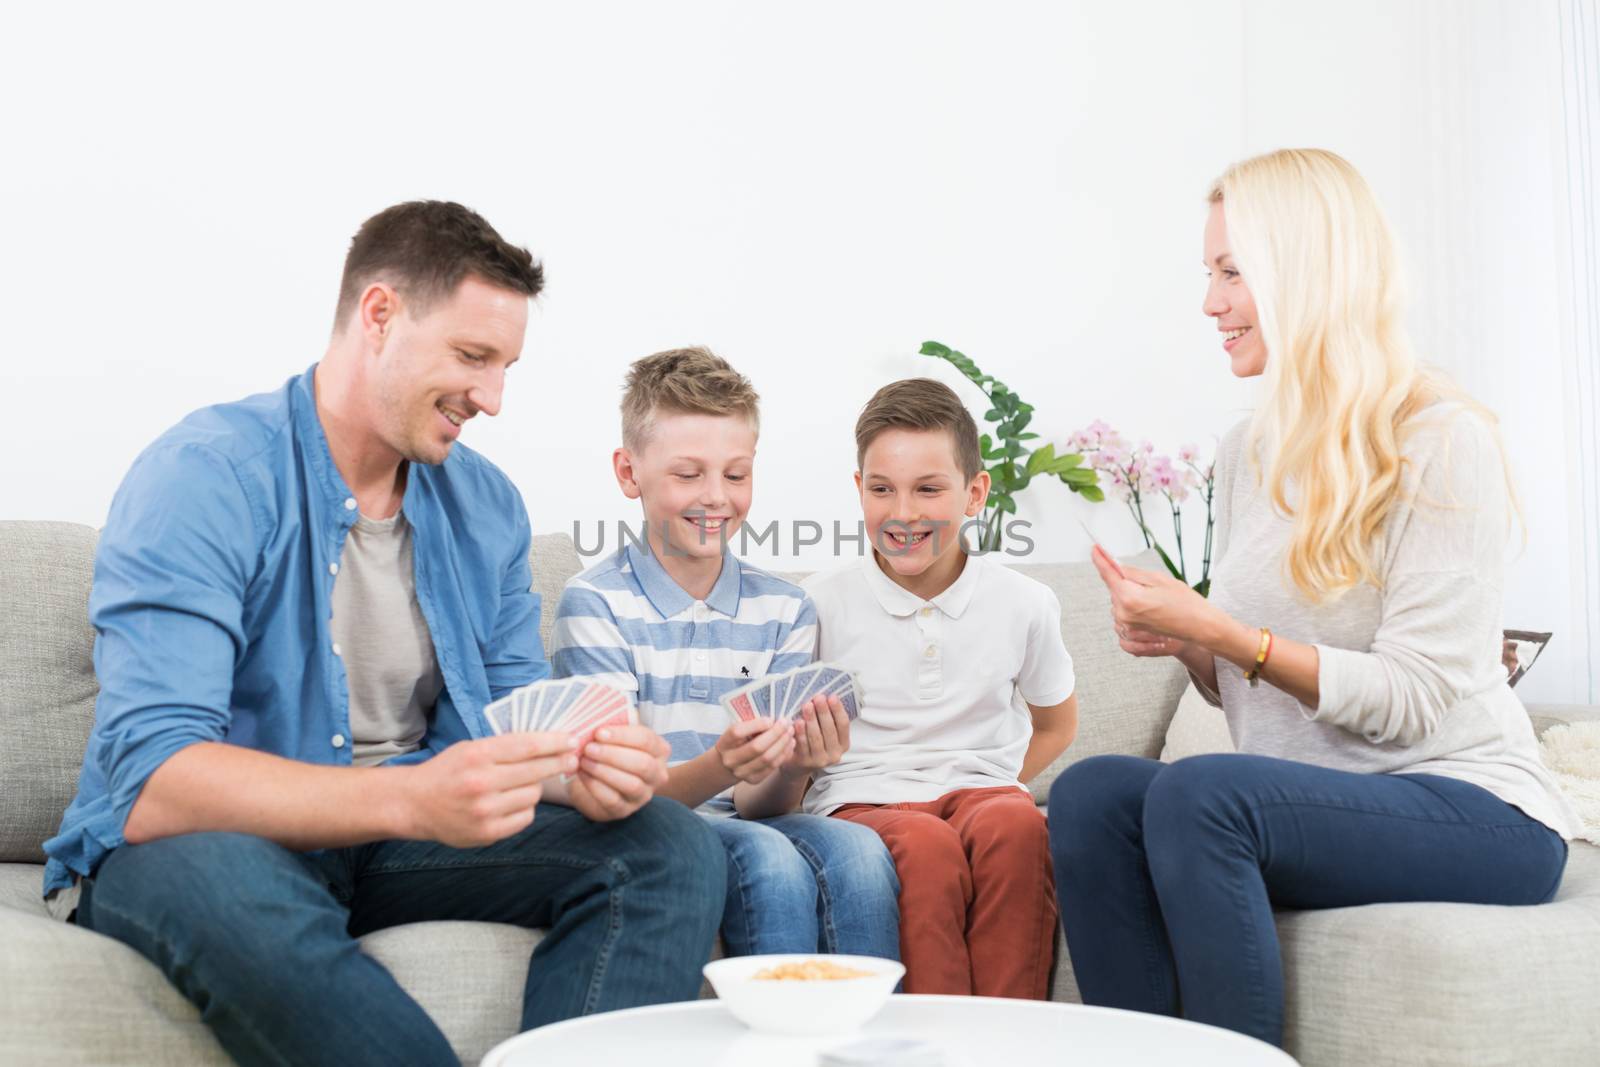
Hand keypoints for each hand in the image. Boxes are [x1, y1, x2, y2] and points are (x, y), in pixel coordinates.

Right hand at [403, 732, 576, 847]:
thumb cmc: (447, 771)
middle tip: (572, 759)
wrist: (414, 804)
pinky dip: (525, 808)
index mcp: (477, 755)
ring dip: (535, 788)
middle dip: (559, 763)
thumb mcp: (470, 748)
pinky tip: (514, 802)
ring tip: (525, 784)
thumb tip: (548, 743)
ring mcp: (484, 810)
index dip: (555, 742)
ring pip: (533, 795)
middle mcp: (481, 782)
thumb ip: (503, 747)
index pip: (527, 746)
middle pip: (536, 771)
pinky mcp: (487, 833)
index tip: (572, 740)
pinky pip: (525, 818)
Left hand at [566, 724, 670, 821]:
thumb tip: (598, 718)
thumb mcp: (616, 735)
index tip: (599, 732)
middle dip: (613, 755)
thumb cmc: (611, 750)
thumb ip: (613, 725)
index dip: (622, 735)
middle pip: (642, 764)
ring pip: (631, 784)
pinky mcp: (625, 810)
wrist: (600, 780)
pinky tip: (581, 774)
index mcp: (659, 750)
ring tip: (584, 761)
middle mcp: (657, 774)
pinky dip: (595, 786)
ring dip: (604, 771)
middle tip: (589, 748)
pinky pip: (613, 800)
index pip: (646, 740)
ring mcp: (643, 794)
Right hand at [715, 717, 794, 785]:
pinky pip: (772, 767)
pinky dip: (784, 754)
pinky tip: (789, 744)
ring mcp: (741, 772)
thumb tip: (774, 721)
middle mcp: (730, 759)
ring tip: (790, 733)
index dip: (756, 725)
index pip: (737, 732)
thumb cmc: (738, 741)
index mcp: (724, 743)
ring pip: (767, 758)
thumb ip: (752, 725)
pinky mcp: (753, 779)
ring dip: (782, 744)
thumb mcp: (739, 729)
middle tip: (787, 723)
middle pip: (756, 747)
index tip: (771, 719)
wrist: (730, 763)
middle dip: (775, 733)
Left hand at [785, 695, 849, 773]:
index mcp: (843, 744)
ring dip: (812, 720)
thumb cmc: (814, 742)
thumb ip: (827, 718)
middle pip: (830, 730)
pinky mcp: (806, 762)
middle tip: (818, 698)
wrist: (798, 764)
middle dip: (824, 712)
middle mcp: (835, 754)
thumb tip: (824, 695)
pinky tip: (797, 722)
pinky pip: (803, 745)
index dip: (838, 710)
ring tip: (807, 706)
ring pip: (817, 737)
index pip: (843, 725)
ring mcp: (820, 760)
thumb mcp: (825, 733)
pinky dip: (800, 733)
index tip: (832, 696)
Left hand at [1090, 545, 1217, 653]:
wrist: (1200, 626)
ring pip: (1119, 600)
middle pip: (1114, 588)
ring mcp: (1126, 626)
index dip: (1101, 559)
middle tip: (1148, 582)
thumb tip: (1117, 567)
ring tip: (1154, 598)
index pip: (1108, 574)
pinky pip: (1123, 614)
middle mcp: (1123, 614)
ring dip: (1129, 595)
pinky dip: (1131, 608)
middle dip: (1125, 581)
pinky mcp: (1131, 633)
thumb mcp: (1159, 579)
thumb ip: (1133, 573)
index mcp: (1129, 597)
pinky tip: (1148, 608)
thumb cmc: (1185, 603)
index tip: (1095, 549)